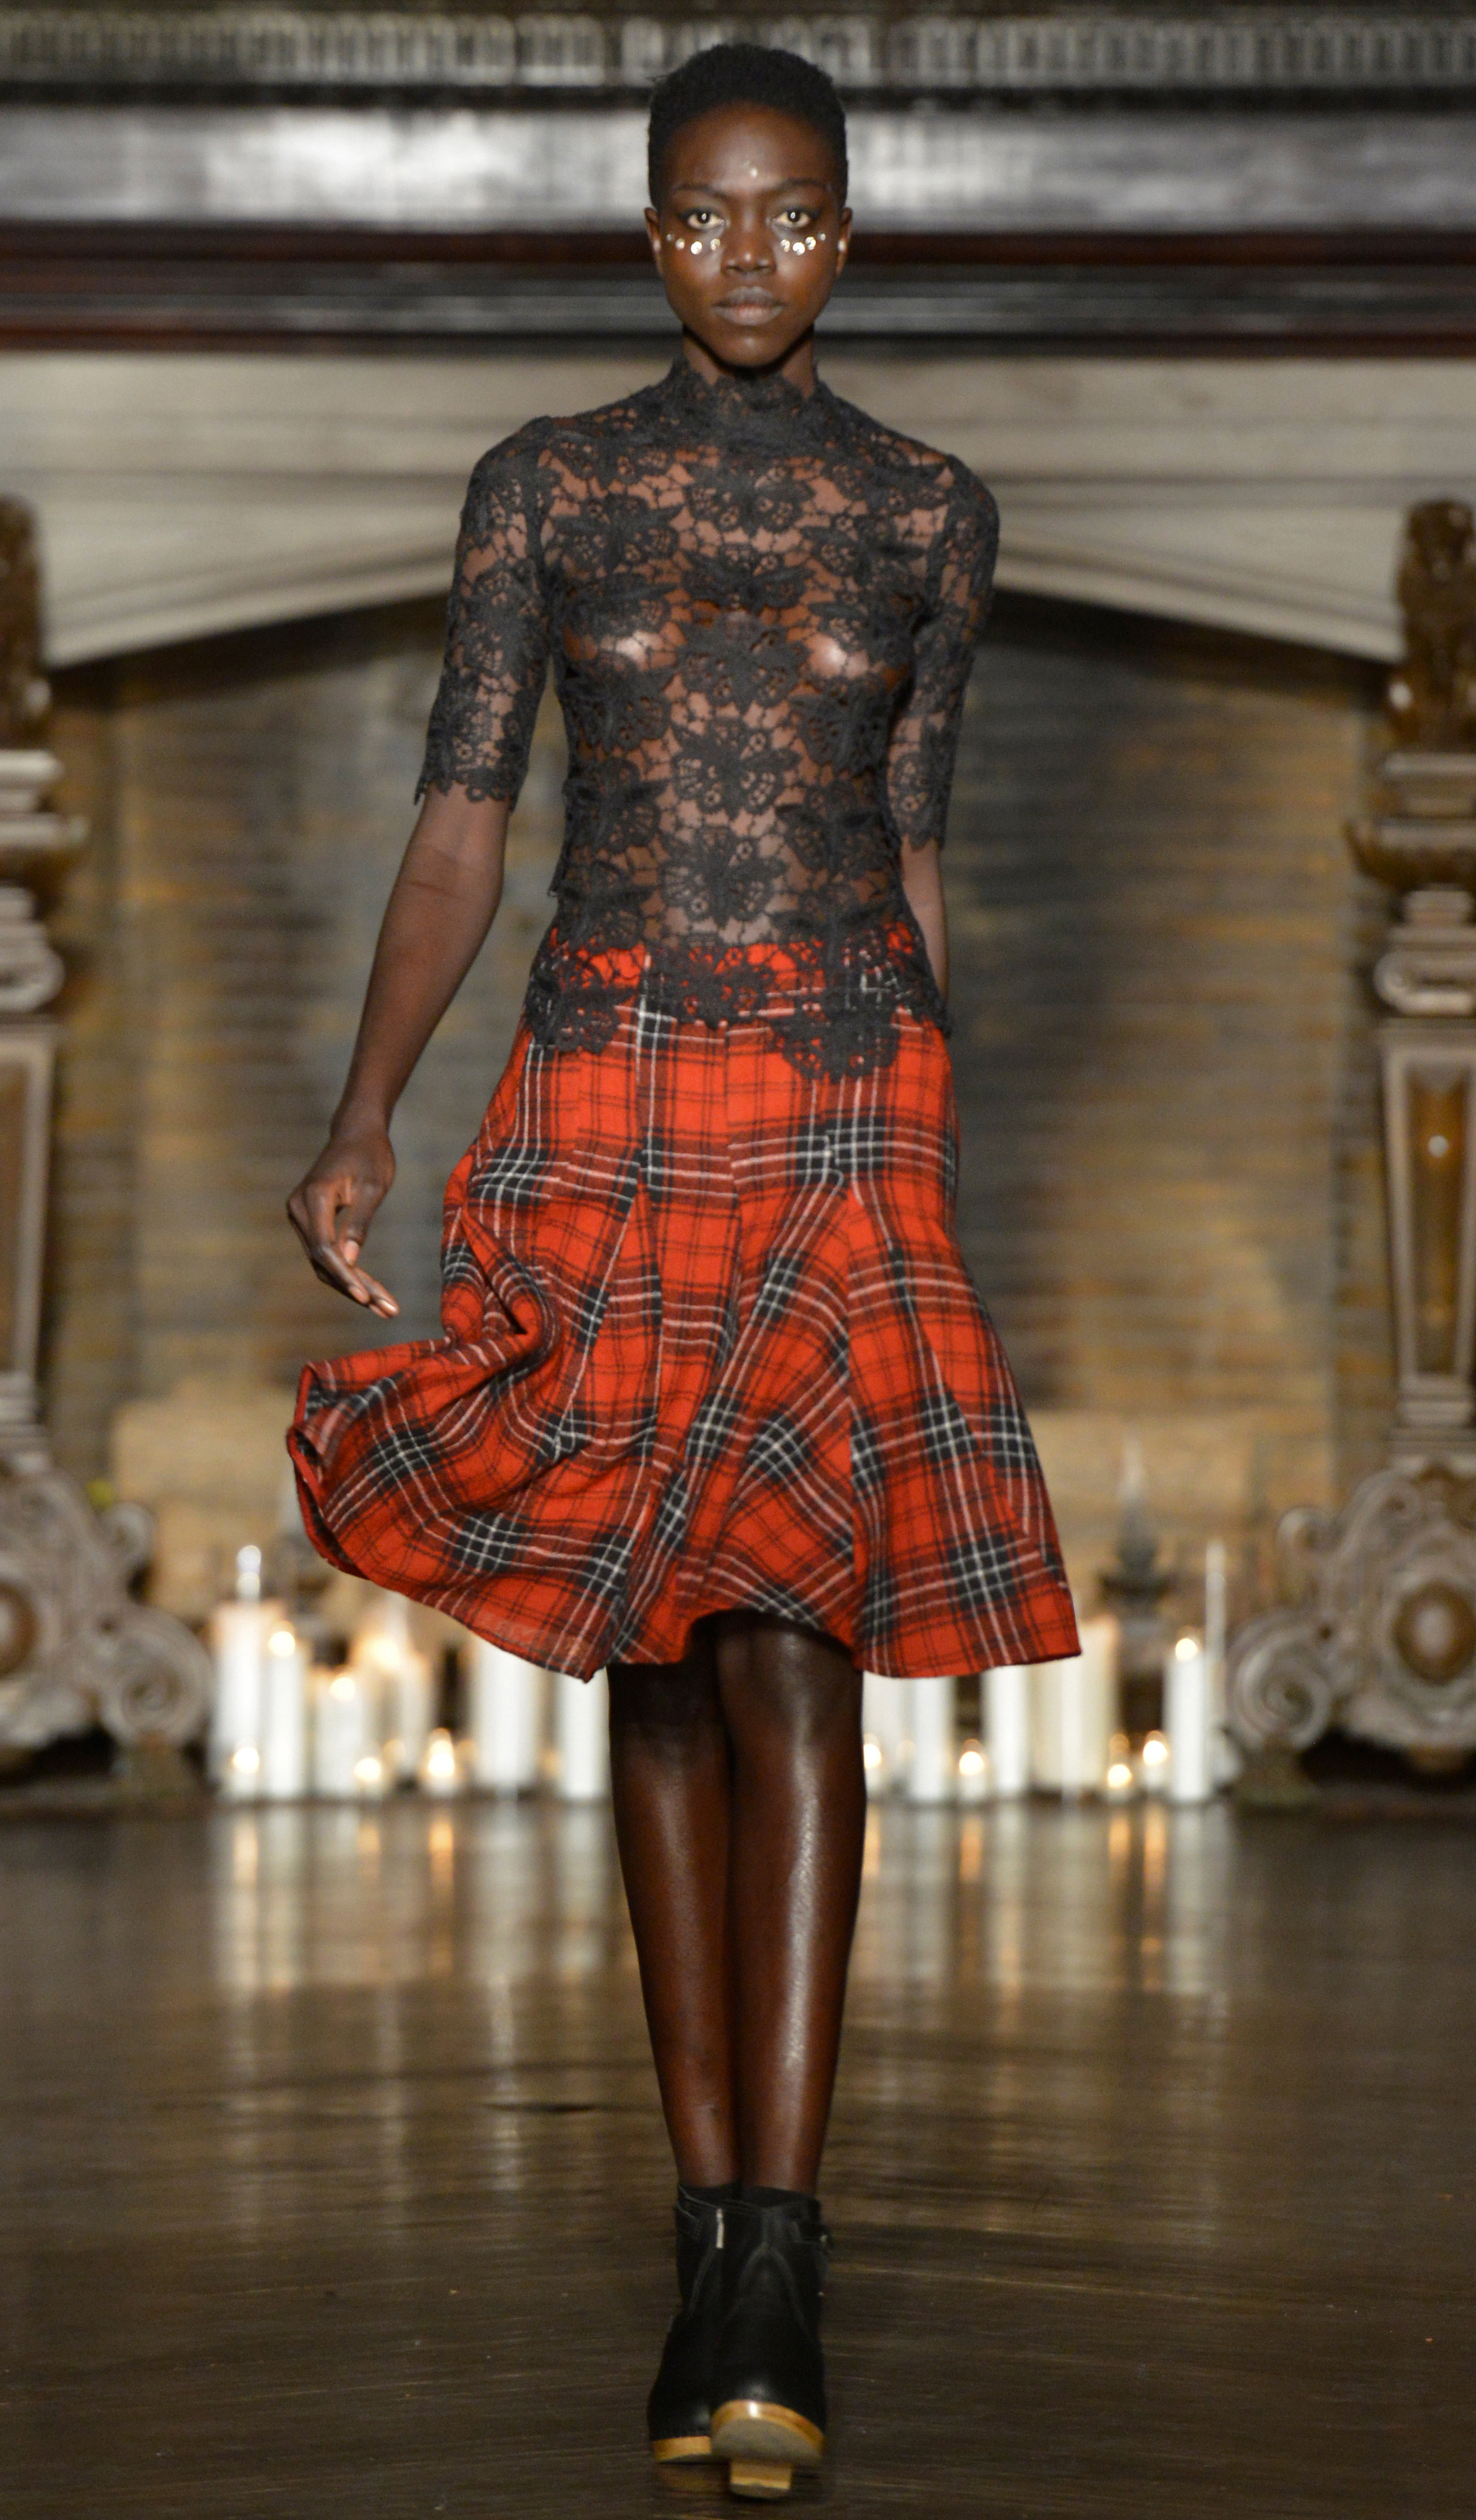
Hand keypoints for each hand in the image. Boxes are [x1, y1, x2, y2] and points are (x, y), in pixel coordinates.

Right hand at [287, 1123, 398, 1315]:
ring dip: (352, 1286)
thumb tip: (351, 1260)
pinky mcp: (308, 1221)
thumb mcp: (374, 1187)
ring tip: (385, 1308)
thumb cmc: (370, 1155)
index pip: (325, 1247)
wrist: (355, 1133)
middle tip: (388, 1311)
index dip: (345, 1276)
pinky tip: (371, 1292)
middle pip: (324, 1260)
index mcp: (314, 1198)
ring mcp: (300, 1216)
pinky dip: (347, 1271)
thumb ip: (361, 1223)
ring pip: (323, 1262)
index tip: (366, 1298)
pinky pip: (324, 1253)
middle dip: (355, 1288)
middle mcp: (299, 1209)